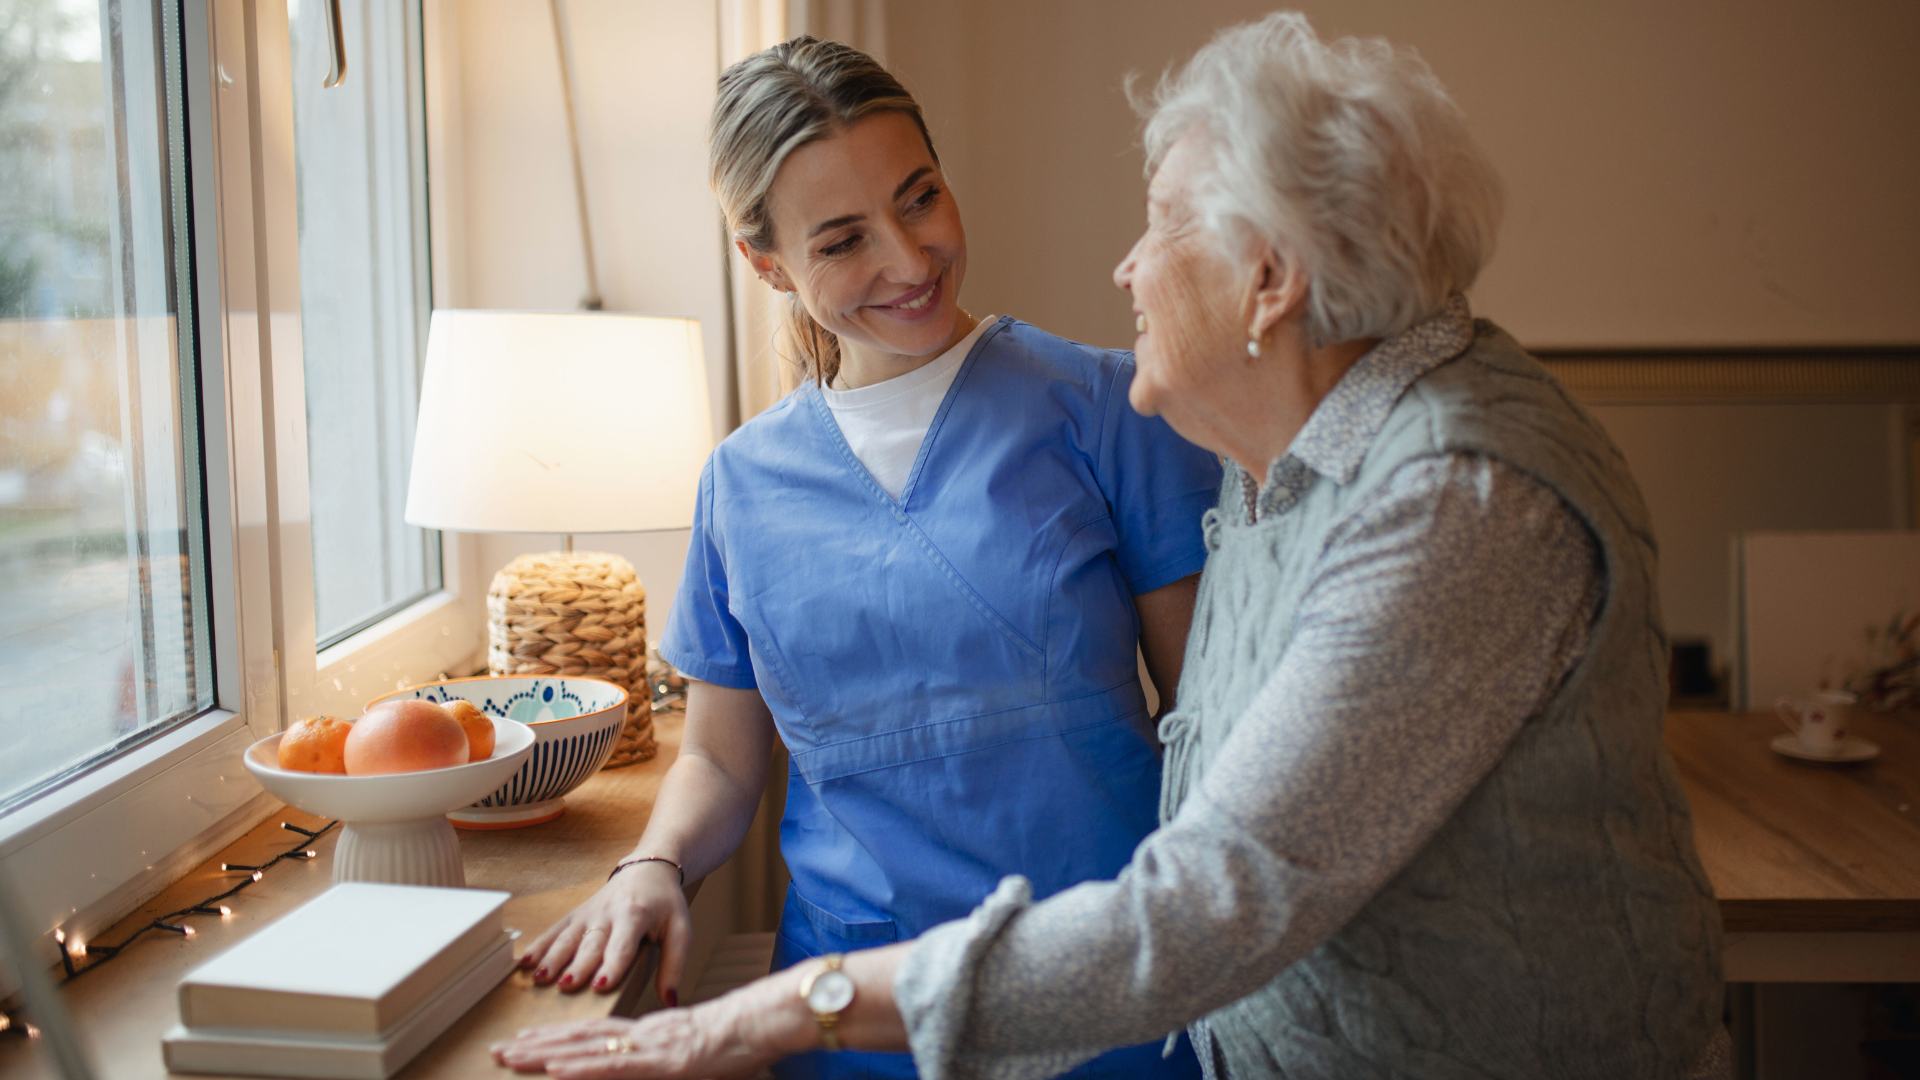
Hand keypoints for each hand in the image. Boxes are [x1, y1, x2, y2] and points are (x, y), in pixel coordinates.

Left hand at [490, 971, 813, 1078]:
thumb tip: (646, 1065)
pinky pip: (615, 1066)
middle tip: (498, 1050)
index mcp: (651, 1034)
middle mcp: (644, 1035)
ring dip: (545, 1053)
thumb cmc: (742, 1041)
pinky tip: (554, 1069)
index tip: (525, 1042)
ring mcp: (651, 1047)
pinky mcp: (664, 1061)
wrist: (768, 1022)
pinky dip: (582, 1067)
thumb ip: (667, 1061)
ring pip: (588, 1049)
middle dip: (536, 1045)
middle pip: (582, 1039)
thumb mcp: (698, 1056)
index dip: (557, 1038)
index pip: (595, 1036)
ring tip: (511, 1056)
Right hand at [519, 861, 688, 997]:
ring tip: (540, 977)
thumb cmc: (665, 904)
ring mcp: (588, 913)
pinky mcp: (576, 914)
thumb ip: (674, 965)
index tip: (600, 985)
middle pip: (591, 944)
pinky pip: (556, 929)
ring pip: (568, 937)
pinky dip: (540, 945)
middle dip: (578, 966)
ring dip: (552, 957)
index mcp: (636, 916)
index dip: (612, 964)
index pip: (623, 945)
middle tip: (565, 986)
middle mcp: (608, 914)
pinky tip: (525, 962)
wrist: (648, 869)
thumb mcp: (680, 930)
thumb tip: (670, 1001)